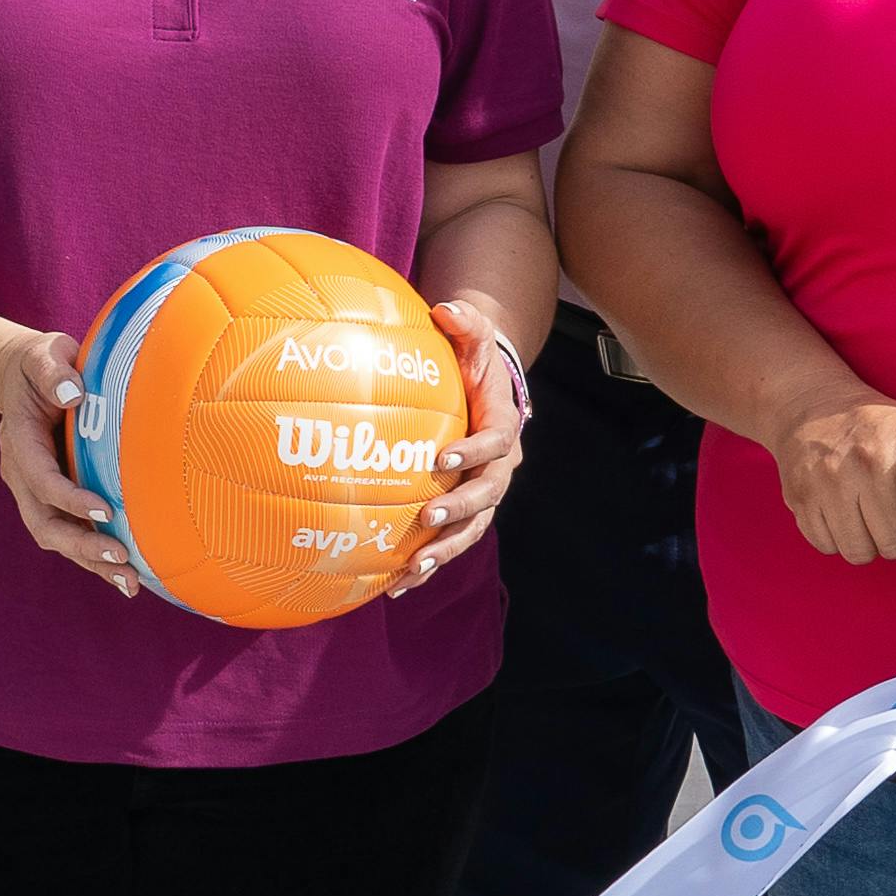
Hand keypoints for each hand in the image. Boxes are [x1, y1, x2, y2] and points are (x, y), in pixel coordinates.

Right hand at [0, 323, 137, 589]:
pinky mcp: (52, 500)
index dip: (69, 497)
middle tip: (120, 558)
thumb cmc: (40, 364)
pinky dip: (94, 558)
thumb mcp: (43, 355)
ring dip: (90, 562)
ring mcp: (35, 491)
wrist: (20, 379)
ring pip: (57, 537)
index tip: (105, 509)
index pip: (41, 478)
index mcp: (20, 442)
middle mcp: (22, 474)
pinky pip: (70, 534)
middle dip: (82, 546)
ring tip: (128, 583)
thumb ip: (54, 371)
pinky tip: (124, 575)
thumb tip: (73, 395)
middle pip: (45, 523)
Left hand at [404, 299, 532, 585]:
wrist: (482, 390)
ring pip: (469, 531)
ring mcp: (482, 496)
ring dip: (443, 552)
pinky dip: (424, 565)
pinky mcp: (461, 512)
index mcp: (503, 430)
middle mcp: (498, 470)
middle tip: (427, 519)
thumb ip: (465, 322)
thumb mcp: (474, 335)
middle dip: (459, 513)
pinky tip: (392, 587)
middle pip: (486, 499)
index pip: (494, 445)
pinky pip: (446, 543)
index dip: (472, 453)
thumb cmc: (473, 362)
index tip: (442, 457)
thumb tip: (445, 308)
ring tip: (412, 570)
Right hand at [776, 390, 895, 565]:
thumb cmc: (878, 429)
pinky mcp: (800, 497)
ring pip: (861, 552)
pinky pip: (828, 547)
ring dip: (870, 545)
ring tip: (870, 518)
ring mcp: (828, 479)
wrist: (814, 406)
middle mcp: (866, 458)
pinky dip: (839, 540)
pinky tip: (843, 514)